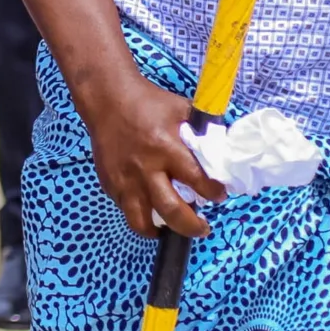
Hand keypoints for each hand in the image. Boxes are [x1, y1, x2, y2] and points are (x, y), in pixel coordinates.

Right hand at [74, 70, 223, 238]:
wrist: (107, 99)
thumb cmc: (149, 103)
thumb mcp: (181, 110)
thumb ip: (200, 133)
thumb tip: (222, 152)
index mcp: (167, 148)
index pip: (198, 182)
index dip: (214, 193)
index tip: (219, 195)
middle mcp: (146, 169)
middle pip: (173, 211)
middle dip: (193, 227)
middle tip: (203, 227)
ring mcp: (125, 180)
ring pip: (142, 222)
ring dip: (161, 231)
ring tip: (172, 230)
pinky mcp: (110, 184)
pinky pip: (126, 210)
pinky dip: (140, 215)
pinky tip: (151, 211)